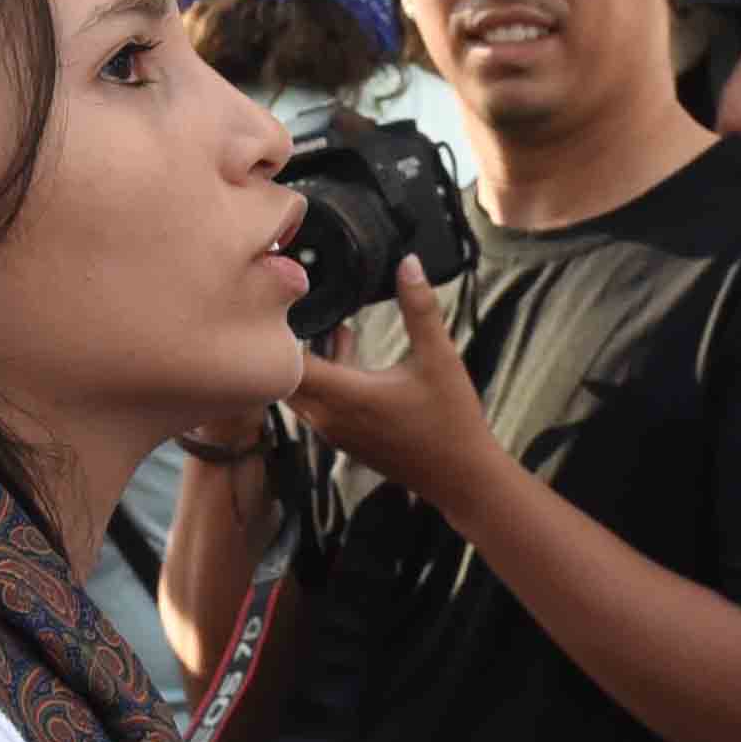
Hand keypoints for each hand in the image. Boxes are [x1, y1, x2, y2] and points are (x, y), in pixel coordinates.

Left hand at [285, 260, 499, 507]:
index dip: (278, 334)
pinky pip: (315, 407)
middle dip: (290, 346)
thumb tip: (409, 263)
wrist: (461, 477)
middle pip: (284, 378)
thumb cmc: (451, 420)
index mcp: (345, 396)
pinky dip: (321, 382)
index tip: (286, 306)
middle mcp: (329, 419)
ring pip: (299, 393)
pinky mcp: (344, 441)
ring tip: (335, 331)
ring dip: (308, 364)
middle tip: (305, 311)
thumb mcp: (439, 357)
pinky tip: (348, 358)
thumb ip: (420, 308)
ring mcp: (334, 434)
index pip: (287, 364)